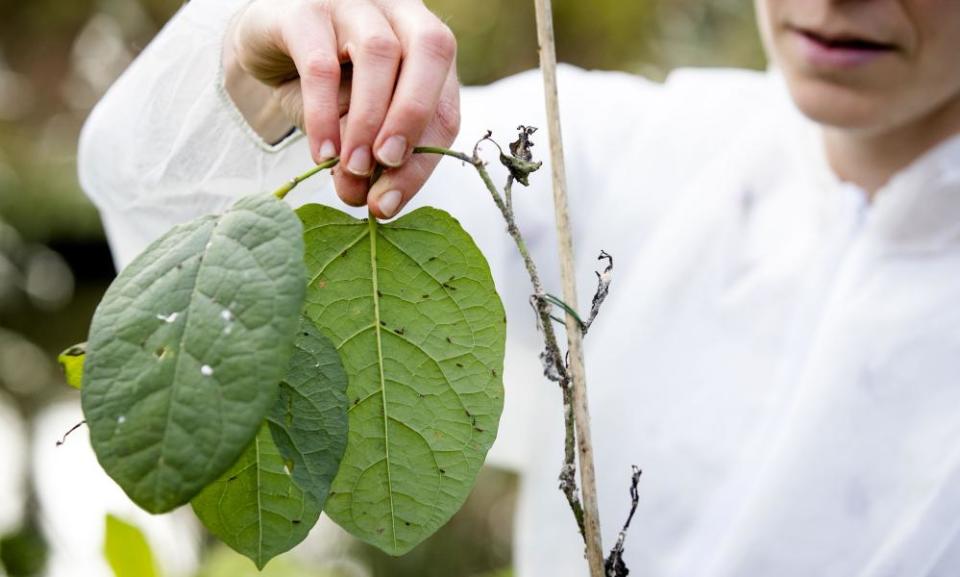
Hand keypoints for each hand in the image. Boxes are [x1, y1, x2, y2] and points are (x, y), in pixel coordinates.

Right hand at [224, 0, 460, 217]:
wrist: (263, 46)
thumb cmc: (325, 84)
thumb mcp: (356, 123)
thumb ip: (373, 156)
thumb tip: (379, 204)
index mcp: (426, 43)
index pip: (444, 98)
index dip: (425, 154)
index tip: (390, 200)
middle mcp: (399, 12)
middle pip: (431, 50)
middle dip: (413, 116)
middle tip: (386, 166)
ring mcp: (354, 4)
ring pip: (379, 54)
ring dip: (368, 120)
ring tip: (351, 166)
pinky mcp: (304, 11)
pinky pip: (320, 65)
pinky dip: (324, 115)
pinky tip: (322, 153)